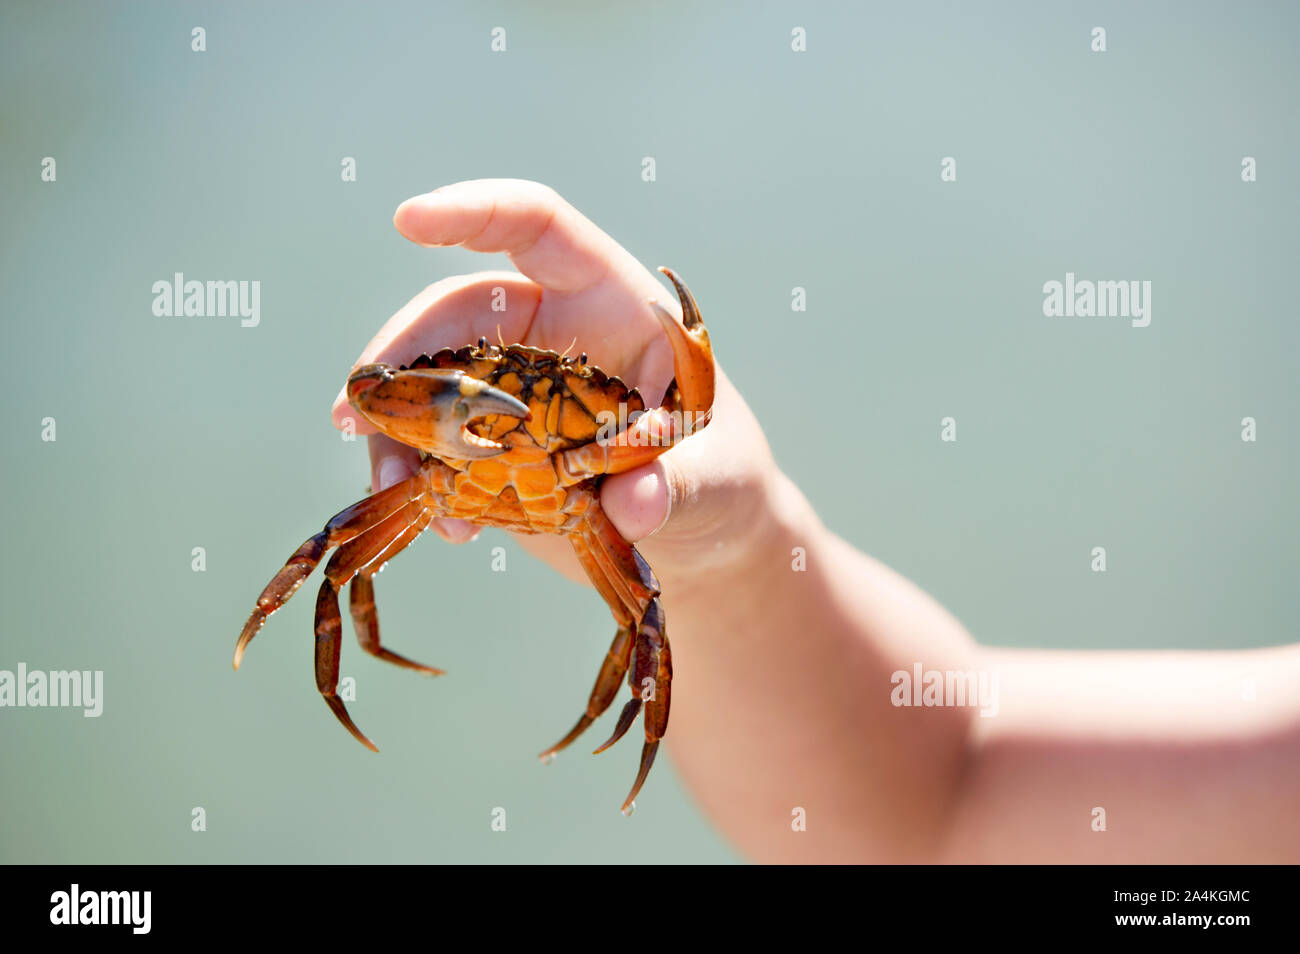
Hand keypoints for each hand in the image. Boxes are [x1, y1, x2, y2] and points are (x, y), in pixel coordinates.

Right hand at [330, 179, 778, 588]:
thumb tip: (634, 502)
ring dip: (396, 429)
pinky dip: (422, 479)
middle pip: (458, 312)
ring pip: (431, 382)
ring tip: (394, 485)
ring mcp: (518, 390)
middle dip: (399, 355)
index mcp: (614, 302)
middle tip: (355, 413)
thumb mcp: (716, 481)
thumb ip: (676, 486)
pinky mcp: (496, 446)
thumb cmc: (723, 482)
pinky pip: (437, 446)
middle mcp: (555, 333)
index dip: (476, 213)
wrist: (702, 540)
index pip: (540, 227)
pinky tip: (445, 526)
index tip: (407, 220)